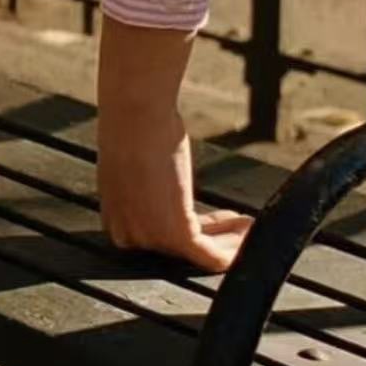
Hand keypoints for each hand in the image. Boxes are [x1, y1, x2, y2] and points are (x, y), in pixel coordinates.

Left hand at [96, 14, 251, 271]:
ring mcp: (149, 238)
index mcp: (114, 217)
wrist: (135, 110)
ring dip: (230, 241)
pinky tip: (250, 232)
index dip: (193, 229)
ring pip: (199, 254)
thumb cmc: (133, 122)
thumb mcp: (134, 161)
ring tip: (249, 226)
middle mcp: (127, 235)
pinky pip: (212, 256)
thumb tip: (159, 180)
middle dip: (215, 237)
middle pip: (180, 250)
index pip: (158, 237)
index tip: (217, 221)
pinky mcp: (175, 234)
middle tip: (238, 226)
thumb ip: (144, 184)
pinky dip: (234, 249)